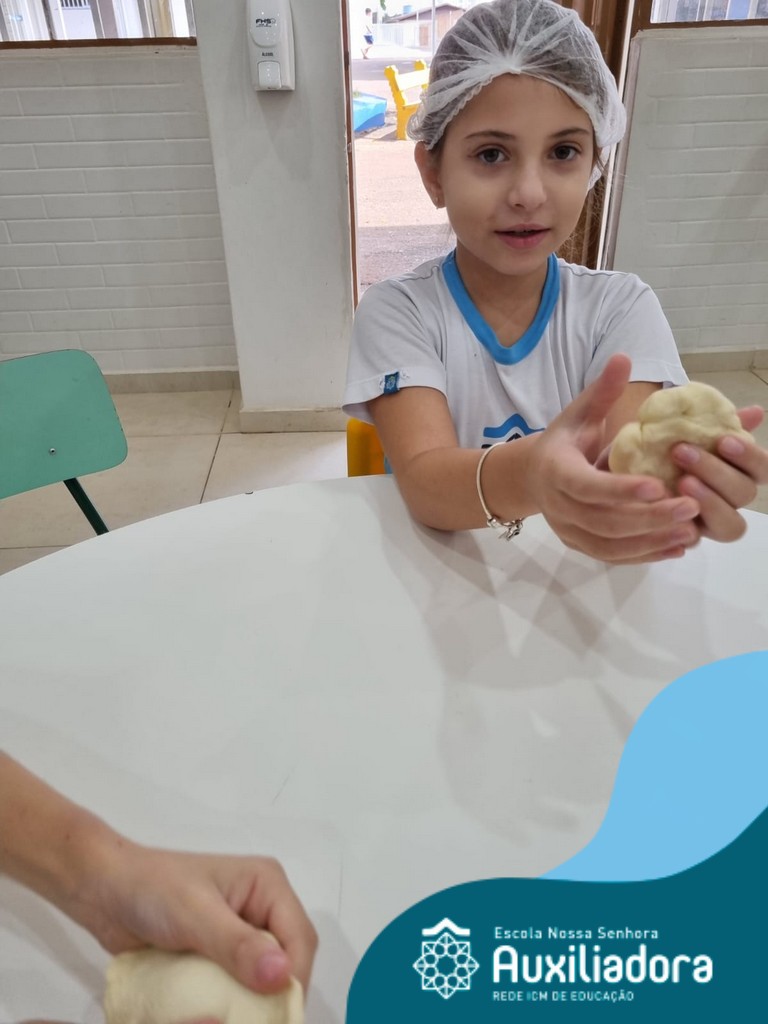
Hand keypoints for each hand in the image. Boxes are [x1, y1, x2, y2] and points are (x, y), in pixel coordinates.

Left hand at [73, 840, 316, 995]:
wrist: (104, 892)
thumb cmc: (152, 890)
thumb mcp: (195, 914)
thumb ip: (237, 945)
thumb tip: (281, 975)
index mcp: (267, 886)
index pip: (299, 938)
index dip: (294, 979)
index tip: (274, 1015)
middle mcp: (259, 911)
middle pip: (285, 963)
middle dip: (270, 998)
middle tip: (250, 1021)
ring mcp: (238, 936)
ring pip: (260, 981)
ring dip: (245, 1007)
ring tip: (222, 1018)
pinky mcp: (217, 958)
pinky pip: (234, 988)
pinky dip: (225, 1007)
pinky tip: (208, 1015)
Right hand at [527, 354, 700, 563]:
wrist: (532, 476)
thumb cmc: (564, 441)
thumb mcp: (578, 413)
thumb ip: (602, 390)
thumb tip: (623, 356)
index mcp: (556, 470)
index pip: (587, 486)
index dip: (620, 489)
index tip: (658, 484)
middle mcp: (558, 506)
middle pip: (603, 521)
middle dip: (648, 517)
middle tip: (690, 507)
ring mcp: (568, 531)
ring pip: (609, 545)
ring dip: (651, 541)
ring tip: (690, 531)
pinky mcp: (581, 546)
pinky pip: (612, 557)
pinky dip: (645, 556)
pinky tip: (676, 548)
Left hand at [672, 405, 767, 541]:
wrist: (622, 466)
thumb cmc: (661, 444)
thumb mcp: (685, 427)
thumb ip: (719, 421)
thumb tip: (756, 412)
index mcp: (739, 471)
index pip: (763, 469)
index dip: (750, 457)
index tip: (724, 440)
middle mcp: (730, 499)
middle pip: (744, 494)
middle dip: (716, 472)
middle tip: (681, 452)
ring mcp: (710, 522)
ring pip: (730, 524)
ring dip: (709, 501)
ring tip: (680, 481)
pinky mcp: (686, 538)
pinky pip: (694, 540)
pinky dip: (684, 526)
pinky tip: (667, 508)